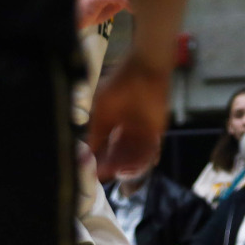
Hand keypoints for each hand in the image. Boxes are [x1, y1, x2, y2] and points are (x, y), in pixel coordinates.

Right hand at [88, 57, 170, 180]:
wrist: (145, 70)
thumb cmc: (119, 85)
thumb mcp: (101, 109)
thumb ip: (96, 131)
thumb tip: (87, 149)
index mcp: (113, 123)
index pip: (106, 146)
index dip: (101, 158)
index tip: (94, 169)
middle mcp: (127, 129)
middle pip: (121, 153)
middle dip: (114, 164)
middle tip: (108, 174)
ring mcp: (143, 131)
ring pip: (136, 155)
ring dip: (129, 165)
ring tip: (121, 173)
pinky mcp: (157, 130)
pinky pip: (152, 150)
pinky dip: (146, 160)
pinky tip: (137, 167)